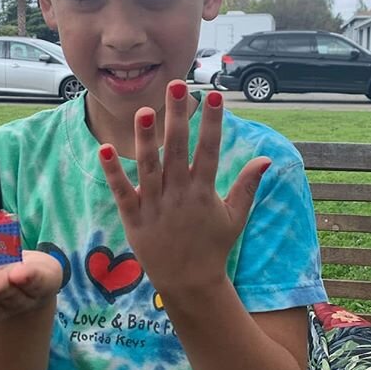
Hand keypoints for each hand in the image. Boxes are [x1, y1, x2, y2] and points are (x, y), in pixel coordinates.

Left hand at [98, 80, 270, 294]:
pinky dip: (113, 172)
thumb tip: (265, 158)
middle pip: (177, 150)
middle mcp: (179, 195)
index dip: (213, 123)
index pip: (210, 150)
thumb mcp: (235, 217)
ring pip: (148, 167)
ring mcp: (155, 207)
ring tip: (144, 111)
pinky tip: (104, 149)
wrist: (190, 284)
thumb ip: (247, 186)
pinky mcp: (134, 219)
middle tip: (177, 85)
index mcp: (204, 192)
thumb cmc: (213, 248)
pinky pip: (122, 193)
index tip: (214, 95)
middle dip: (178, 116)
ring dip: (145, 139)